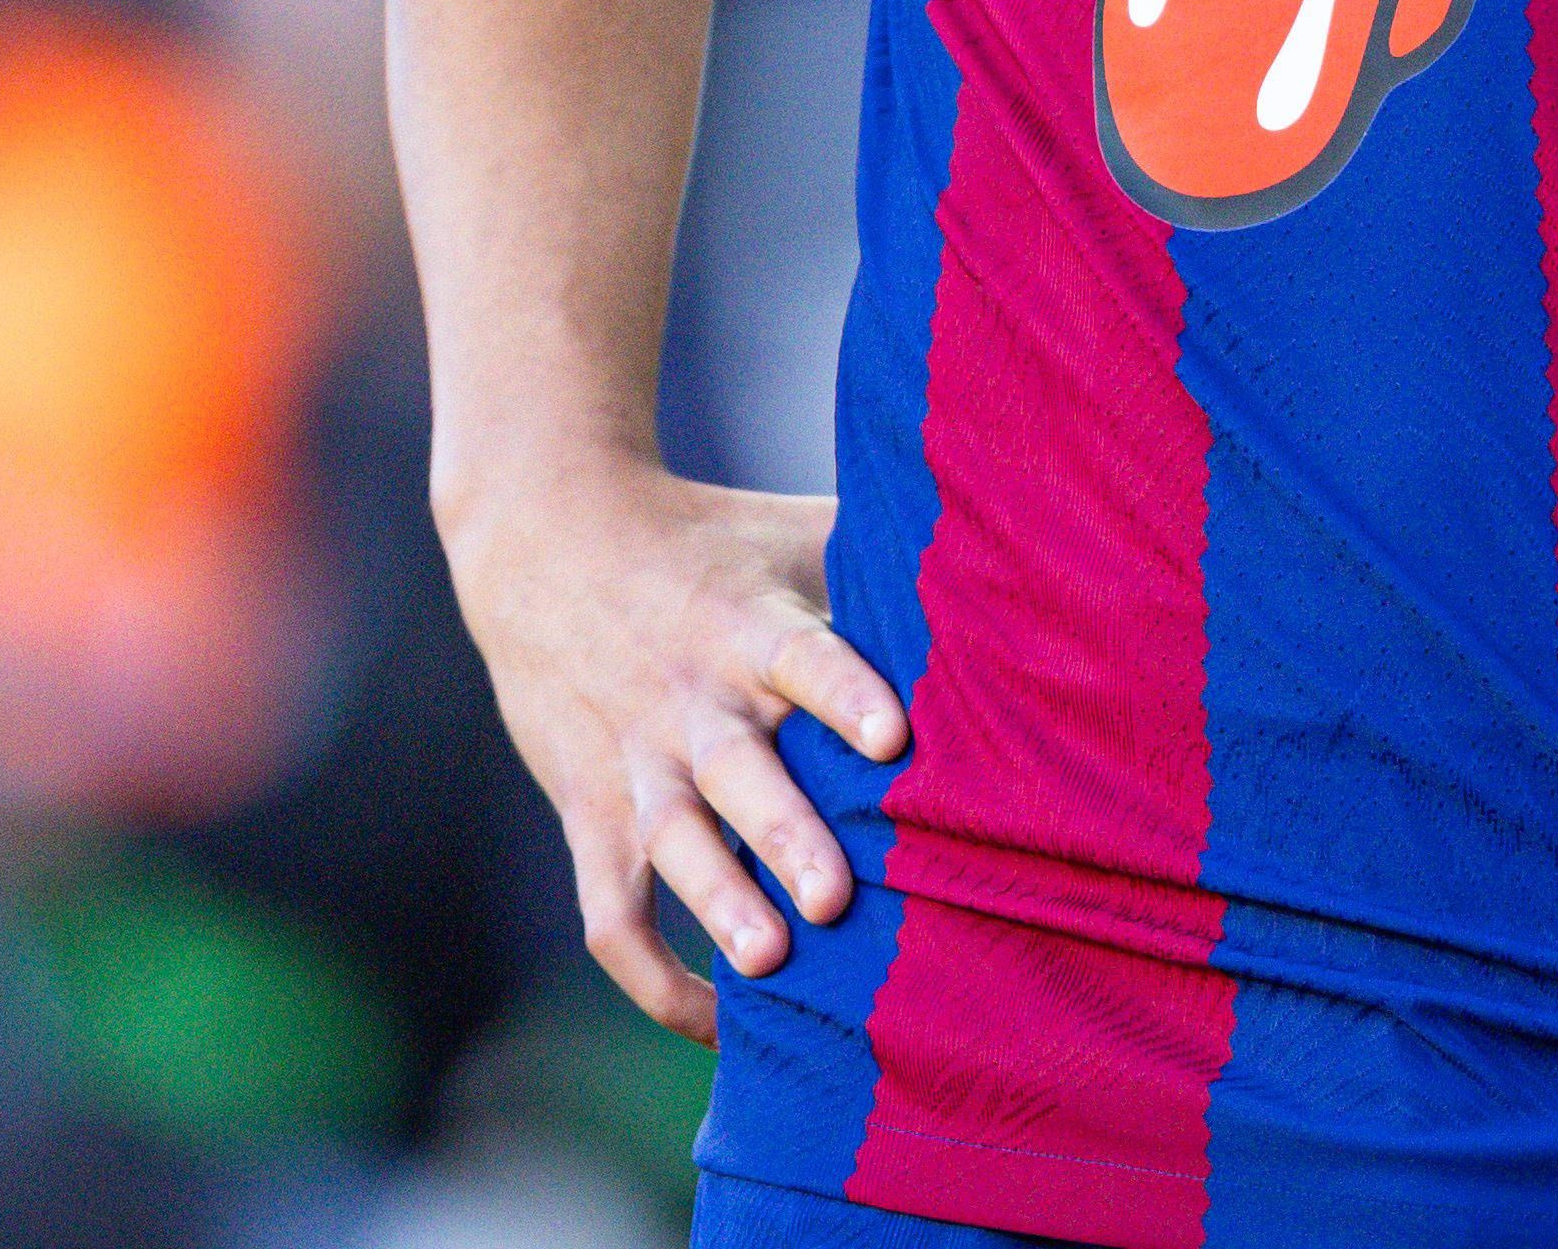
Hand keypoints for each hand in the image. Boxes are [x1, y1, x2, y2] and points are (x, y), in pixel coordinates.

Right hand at [443, 455, 908, 1040]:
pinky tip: (719, 1025)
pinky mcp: (588, 815)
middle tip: (834, 894)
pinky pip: (611, 912)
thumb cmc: (707, 543)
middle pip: (736, 771)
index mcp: (746, 626)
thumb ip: (883, 551)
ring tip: (769, 961)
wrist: (544, 541)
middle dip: (784, 834)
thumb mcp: (788, 532)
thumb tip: (1013, 555)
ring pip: (668, 845)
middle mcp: (689, 701)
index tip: (889, 738)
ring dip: (718, 903)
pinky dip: (653, 977)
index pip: (801, 659)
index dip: (844, 695)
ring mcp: (633, 765)